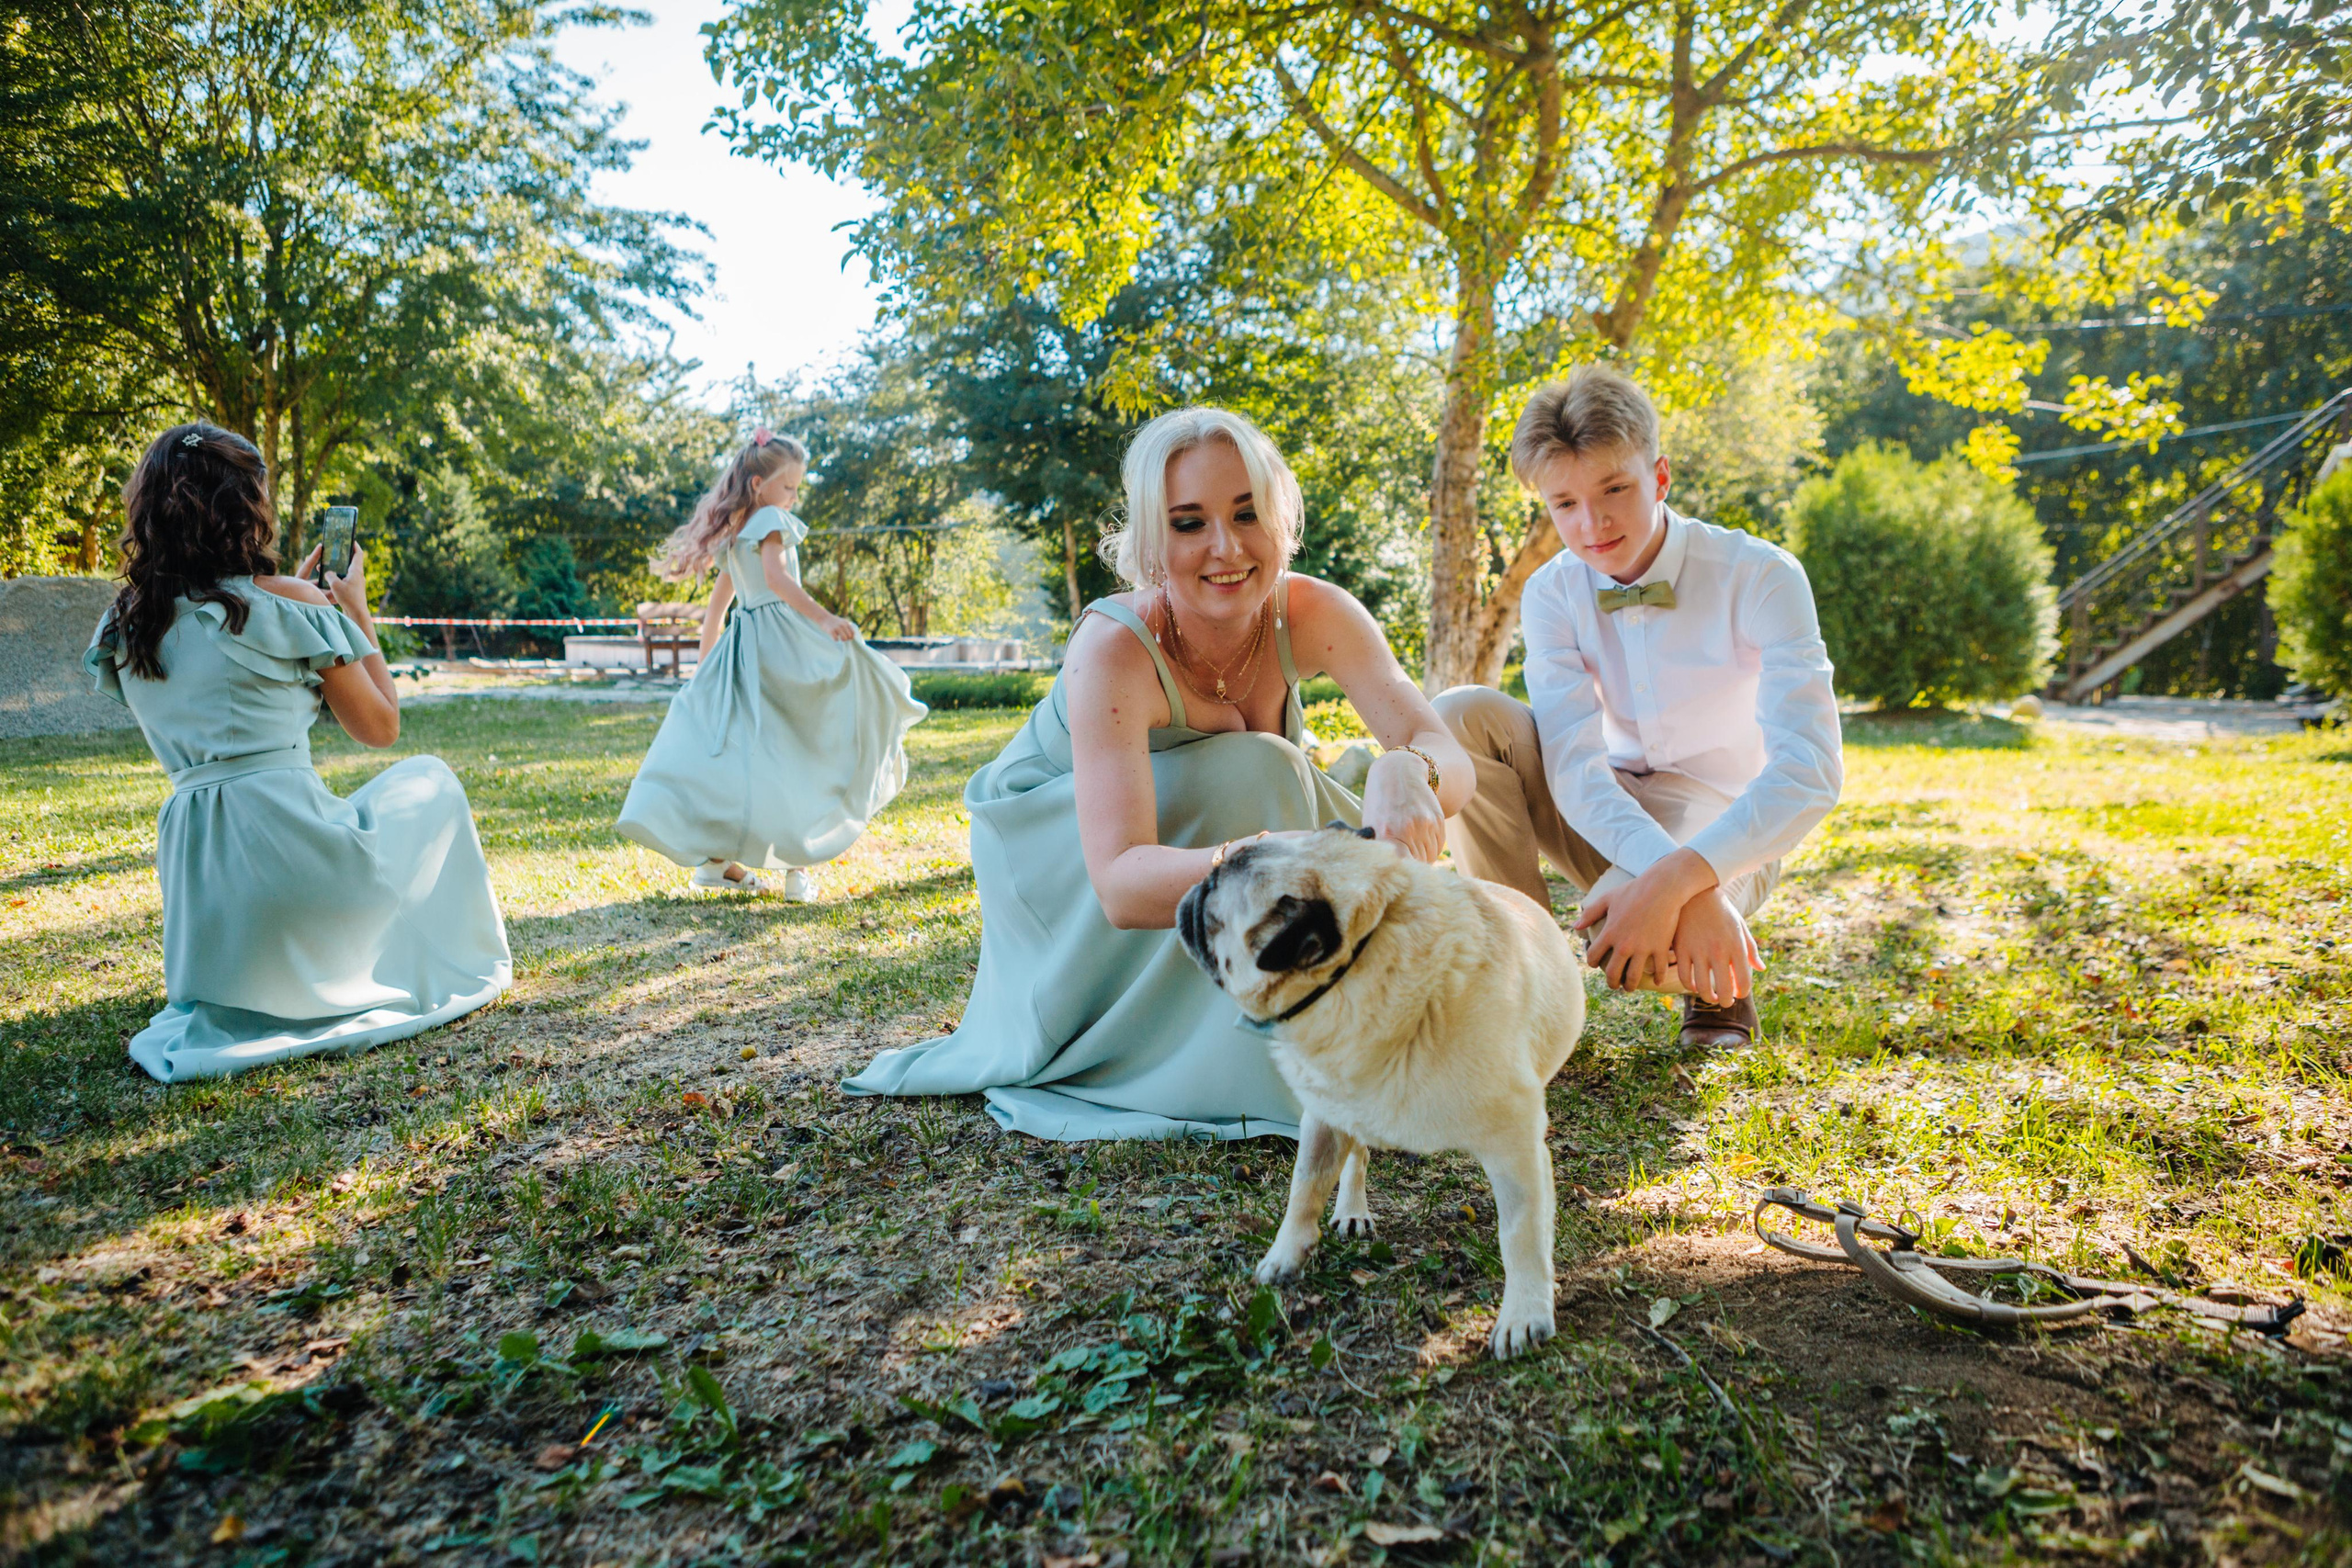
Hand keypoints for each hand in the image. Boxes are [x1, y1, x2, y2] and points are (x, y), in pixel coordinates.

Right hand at [322, 542, 368, 619]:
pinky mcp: (353, 590)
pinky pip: (345, 579)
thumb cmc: (348, 598)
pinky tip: (328, 579)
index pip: (358, 553)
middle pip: (352, 561)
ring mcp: (356, 583)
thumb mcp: (335, 584)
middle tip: (334, 551)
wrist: (357, 614)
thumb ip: (330, 575)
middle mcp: (358, 575)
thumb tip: (328, 571)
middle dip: (343, 555)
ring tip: (325, 565)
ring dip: (338, 567)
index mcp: (356, 571)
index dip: (354, 545)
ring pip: (347, 571)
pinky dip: (337, 576)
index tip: (350, 538)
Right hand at [821, 612, 856, 641]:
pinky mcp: (831, 631)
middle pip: (849, 637)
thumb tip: (853, 637)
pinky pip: (836, 639)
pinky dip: (835, 639)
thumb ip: (847, 627)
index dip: (851, 637)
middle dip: (846, 639)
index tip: (847, 637)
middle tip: (842, 637)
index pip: (853, 633)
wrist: (824, 618)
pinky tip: (834, 637)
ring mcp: (837, 628)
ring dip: (842, 640)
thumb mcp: (842, 622)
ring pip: (844, 638)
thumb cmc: (834, 622)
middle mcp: (842, 625)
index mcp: (846, 623)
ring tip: (839, 638)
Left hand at [1360, 749, 1444, 862]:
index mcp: (1387, 834)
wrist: (1398, 772)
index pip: (1402, 867)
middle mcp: (1408, 830)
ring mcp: (1425, 824)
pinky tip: (1420, 836)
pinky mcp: (1438, 820)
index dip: (1403, 873)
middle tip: (1403, 859)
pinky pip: (1438, 846)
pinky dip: (1431, 847)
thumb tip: (1394, 872)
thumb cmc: (1379, 803)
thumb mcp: (1371, 825)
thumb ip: (1380, 850)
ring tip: (1409, 844)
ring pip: (1430, 857)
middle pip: (1417, 864)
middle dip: (1411, 866)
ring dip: (1422, 856)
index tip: (1399, 874)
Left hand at [1574, 880, 1680, 990]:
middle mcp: (1624, 944)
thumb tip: (1575, 927)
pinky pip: (1659, 970)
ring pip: (1634, 977)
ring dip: (1630, 986)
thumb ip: (1590, 913)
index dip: (1592, 962)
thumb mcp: (1608, 898)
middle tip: (1614, 984)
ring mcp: (1643, 948)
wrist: (1662, 888)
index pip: (1593, 956)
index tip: (1595, 964)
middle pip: (1613, 973)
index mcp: (1609, 933)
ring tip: (1630, 987)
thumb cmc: (1634, 890)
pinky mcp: (1661, 948)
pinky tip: (1656, 981)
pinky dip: (1657, 978)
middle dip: (1612, 982)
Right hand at [1671, 888, 1762, 1005]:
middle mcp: (1718, 951)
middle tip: (1726, 1001)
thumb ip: (1751, 949)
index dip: (1742, 992)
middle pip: (1724, 990)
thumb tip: (1760, 969)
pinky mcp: (1681, 949)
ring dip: (1708, 997)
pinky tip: (1694, 984)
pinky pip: (1684, 977)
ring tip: (1711, 996)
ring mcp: (1698, 951)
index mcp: (1736, 946)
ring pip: (1701, 988)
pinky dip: (1690, 986)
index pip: (1743, 982)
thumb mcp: (1740, 926)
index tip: (1739, 993)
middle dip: (1726, 1001)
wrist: (1695, 891)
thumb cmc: (1721, 910)